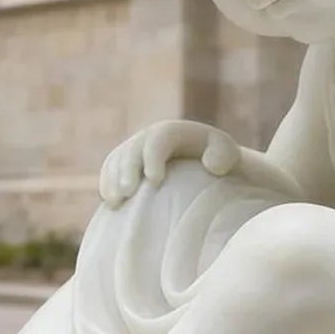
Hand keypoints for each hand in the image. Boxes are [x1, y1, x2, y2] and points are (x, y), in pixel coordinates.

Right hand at [99, 121, 240, 205]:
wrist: (201, 161)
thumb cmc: (217, 159)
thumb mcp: (227, 154)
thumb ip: (224, 156)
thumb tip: (212, 166)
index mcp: (172, 131)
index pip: (158, 140)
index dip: (153, 158)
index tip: (154, 181)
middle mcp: (148, 137)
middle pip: (132, 150)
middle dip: (128, 170)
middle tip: (128, 194)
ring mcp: (134, 149)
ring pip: (117, 161)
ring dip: (113, 180)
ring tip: (115, 202)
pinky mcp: (124, 164)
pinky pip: (109, 170)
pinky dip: (107, 184)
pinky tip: (110, 202)